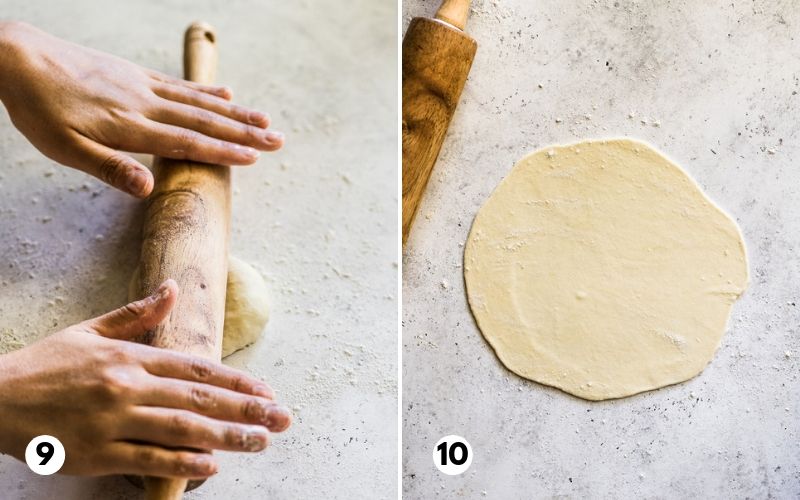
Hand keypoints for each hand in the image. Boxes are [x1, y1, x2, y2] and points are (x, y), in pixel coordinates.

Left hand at [0, 21, 283, 197]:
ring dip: (235, 113)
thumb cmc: (39, 110)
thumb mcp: (65, 149)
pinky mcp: (135, 74)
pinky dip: (205, 91)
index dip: (224, 150)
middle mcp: (145, 104)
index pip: (188, 141)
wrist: (18, 59)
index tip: (255, 157)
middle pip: (204, 121)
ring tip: (265, 120)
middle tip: (278, 140)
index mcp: (131, 127)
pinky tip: (226, 94)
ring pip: (198, 102)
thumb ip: (109, 168)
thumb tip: (149, 189)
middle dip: (244, 132)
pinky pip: (179, 84)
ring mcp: (143, 86)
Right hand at [0, 279, 290, 478]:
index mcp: (130, 356)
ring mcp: (113, 421)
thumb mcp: (90, 330)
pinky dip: (181, 464)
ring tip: (261, 442)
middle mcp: (128, 386)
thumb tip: (173, 288)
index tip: (266, 390)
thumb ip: (137, 314)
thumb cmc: (46, 365)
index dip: (235, 380)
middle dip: (246, 409)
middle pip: (198, 397)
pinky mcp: (96, 454)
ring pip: (181, 428)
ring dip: (227, 437)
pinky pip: (146, 459)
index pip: (196, 367)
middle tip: (281, 418)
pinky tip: (211, 468)